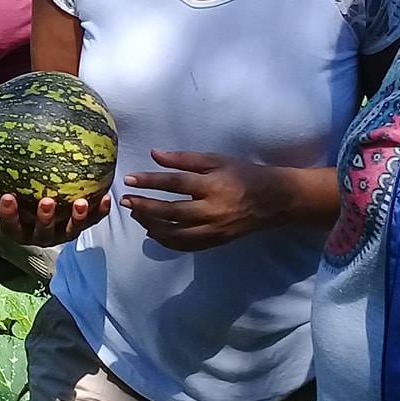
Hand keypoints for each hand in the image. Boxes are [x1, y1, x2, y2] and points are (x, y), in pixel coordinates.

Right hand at [0, 189, 110, 245]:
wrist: (48, 195)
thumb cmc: (19, 189)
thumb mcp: (1, 184)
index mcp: (20, 228)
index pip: (11, 226)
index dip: (8, 214)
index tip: (6, 196)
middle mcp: (41, 234)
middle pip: (43, 233)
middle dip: (45, 219)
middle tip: (47, 201)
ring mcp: (63, 231)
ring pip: (70, 230)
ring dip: (77, 218)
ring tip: (81, 201)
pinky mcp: (82, 223)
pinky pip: (93, 220)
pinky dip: (99, 211)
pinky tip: (105, 197)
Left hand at [121, 152, 284, 250]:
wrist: (273, 200)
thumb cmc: (243, 174)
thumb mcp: (216, 160)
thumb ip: (184, 159)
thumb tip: (155, 154)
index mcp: (212, 185)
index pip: (175, 183)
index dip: (150, 181)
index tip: (130, 179)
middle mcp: (212, 210)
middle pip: (171, 211)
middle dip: (145, 207)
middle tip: (126, 201)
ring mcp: (213, 229)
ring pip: (175, 233)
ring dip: (151, 225)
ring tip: (136, 214)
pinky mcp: (215, 242)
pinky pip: (185, 245)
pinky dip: (166, 241)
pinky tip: (153, 232)